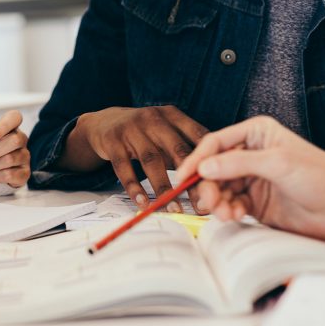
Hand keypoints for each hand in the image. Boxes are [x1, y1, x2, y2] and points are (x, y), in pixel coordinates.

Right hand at [67, 105, 206, 210]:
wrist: (103, 122)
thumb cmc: (143, 133)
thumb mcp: (165, 130)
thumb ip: (185, 146)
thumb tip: (214, 175)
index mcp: (172, 115)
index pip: (197, 135)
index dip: (210, 160)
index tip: (221, 184)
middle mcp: (153, 118)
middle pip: (177, 150)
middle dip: (191, 180)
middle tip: (203, 204)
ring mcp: (131, 128)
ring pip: (152, 161)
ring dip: (164, 188)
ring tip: (174, 210)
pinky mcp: (112, 141)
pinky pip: (125, 168)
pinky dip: (135, 188)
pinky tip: (144, 204)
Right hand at [176, 116, 324, 240]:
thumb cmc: (322, 177)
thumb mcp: (278, 163)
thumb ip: (238, 164)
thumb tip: (204, 167)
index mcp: (256, 134)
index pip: (215, 144)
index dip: (196, 159)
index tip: (183, 176)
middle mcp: (252, 155)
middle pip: (213, 168)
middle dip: (207, 186)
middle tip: (208, 203)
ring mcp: (253, 180)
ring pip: (219, 189)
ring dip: (217, 202)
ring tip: (225, 213)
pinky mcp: (257, 203)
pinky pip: (231, 205)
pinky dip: (228, 212)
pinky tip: (234, 216)